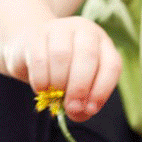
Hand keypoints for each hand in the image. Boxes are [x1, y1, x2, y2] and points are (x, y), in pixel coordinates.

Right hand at [2, 16, 121, 120]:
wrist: (29, 49)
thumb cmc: (61, 72)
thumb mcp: (78, 86)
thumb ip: (83, 102)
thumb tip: (79, 113)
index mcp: (103, 45)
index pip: (112, 65)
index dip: (102, 90)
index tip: (90, 109)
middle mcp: (85, 31)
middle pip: (88, 56)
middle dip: (80, 87)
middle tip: (71, 107)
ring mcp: (60, 28)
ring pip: (62, 54)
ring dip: (59, 82)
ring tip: (54, 95)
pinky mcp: (36, 34)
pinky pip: (40, 58)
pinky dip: (41, 79)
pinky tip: (41, 88)